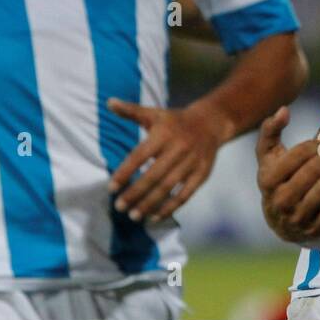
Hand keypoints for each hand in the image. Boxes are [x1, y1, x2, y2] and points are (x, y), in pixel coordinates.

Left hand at [107, 98, 226, 222]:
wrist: (211, 122)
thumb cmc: (175, 121)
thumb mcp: (154, 113)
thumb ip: (131, 111)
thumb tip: (108, 102)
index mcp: (163, 134)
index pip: (140, 156)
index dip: (125, 172)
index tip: (111, 188)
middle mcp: (178, 148)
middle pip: (154, 175)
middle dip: (135, 193)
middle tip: (119, 207)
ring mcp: (192, 162)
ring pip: (168, 187)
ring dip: (150, 204)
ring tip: (134, 216)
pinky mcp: (202, 174)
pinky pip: (185, 194)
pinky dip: (170, 207)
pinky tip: (154, 217)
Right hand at [255, 107, 319, 243]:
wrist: (283, 216)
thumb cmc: (278, 176)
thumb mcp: (269, 155)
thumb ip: (270, 130)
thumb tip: (284, 110)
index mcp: (266, 182)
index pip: (289, 162)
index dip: (307, 149)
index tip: (317, 144)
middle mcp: (277, 204)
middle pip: (304, 180)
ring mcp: (294, 221)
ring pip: (318, 197)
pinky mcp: (312, 232)